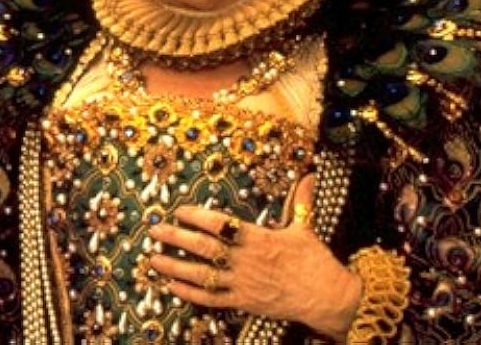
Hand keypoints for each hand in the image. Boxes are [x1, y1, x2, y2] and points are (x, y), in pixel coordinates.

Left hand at [147, 176, 361, 339]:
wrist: (327, 297)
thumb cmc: (315, 261)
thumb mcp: (306, 228)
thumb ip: (301, 202)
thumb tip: (309, 176)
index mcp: (258, 238)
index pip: (221, 224)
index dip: (197, 216)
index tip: (180, 211)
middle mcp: (245, 260)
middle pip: (204, 248)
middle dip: (176, 238)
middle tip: (154, 231)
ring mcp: (242, 283)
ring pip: (202, 275)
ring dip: (175, 267)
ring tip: (153, 259)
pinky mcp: (243, 302)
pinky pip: (212, 299)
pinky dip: (190, 294)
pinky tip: (172, 286)